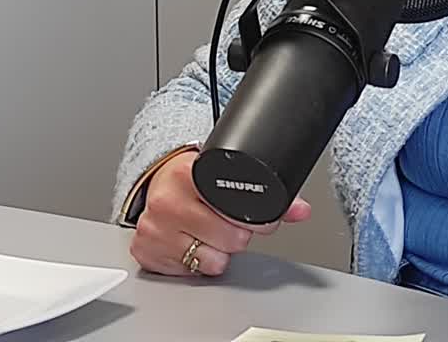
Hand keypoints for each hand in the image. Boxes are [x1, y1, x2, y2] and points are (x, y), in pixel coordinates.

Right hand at [129, 150, 310, 276]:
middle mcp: (166, 202)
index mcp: (187, 174)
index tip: (262, 221)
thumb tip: (301, 210)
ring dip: (219, 252)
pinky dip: (196, 262)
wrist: (158, 181)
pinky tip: (192, 242)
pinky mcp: (145, 252)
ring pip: (211, 260)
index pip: (233, 207)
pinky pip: (189, 272)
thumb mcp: (227, 176)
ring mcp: (153, 229)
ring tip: (212, 234)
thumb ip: (268, 193)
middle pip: (229, 238)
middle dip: (238, 235)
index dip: (256, 219)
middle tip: (231, 224)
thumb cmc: (196, 180)